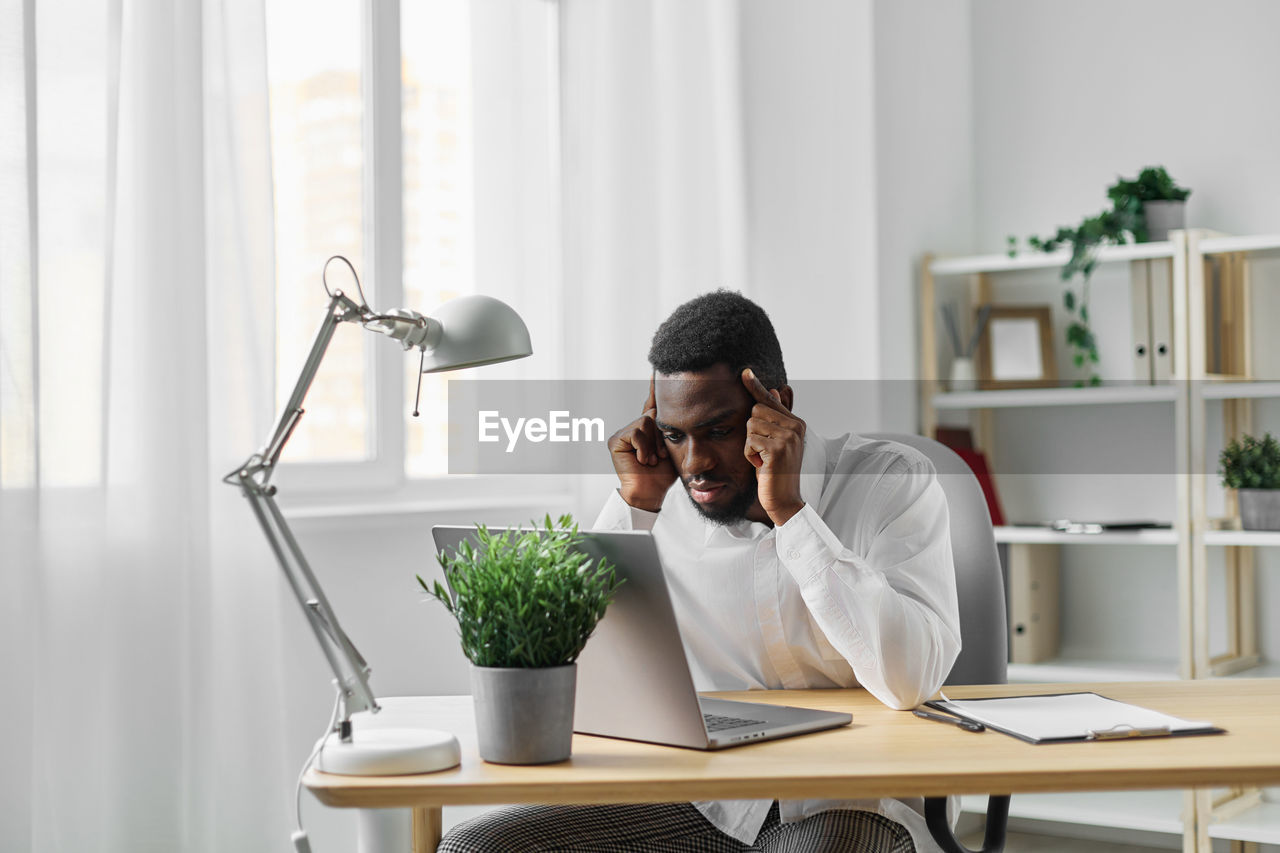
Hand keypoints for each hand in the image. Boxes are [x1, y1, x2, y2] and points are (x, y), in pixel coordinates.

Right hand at [607, 374, 677, 511]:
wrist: (650, 492)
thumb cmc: (663, 474)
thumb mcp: (672, 446)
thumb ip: (670, 427)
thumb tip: (671, 408)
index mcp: (647, 429)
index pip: (652, 404)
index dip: (654, 388)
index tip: (656, 371)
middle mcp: (634, 428)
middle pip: (653, 415)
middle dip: (661, 436)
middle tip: (659, 456)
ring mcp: (623, 433)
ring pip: (645, 422)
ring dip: (653, 444)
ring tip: (651, 460)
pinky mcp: (616, 439)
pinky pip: (636, 432)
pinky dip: (643, 447)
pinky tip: (642, 460)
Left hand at [742, 368, 805, 525]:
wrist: (783, 500)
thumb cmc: (776, 472)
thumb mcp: (776, 443)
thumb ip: (775, 419)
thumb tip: (774, 391)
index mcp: (796, 423)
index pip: (770, 400)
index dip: (756, 386)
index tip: (745, 372)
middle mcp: (795, 427)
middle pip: (756, 410)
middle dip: (751, 431)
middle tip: (762, 451)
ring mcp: (788, 437)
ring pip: (751, 424)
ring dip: (749, 444)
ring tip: (762, 459)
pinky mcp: (778, 449)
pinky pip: (750, 440)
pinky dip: (749, 454)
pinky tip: (760, 465)